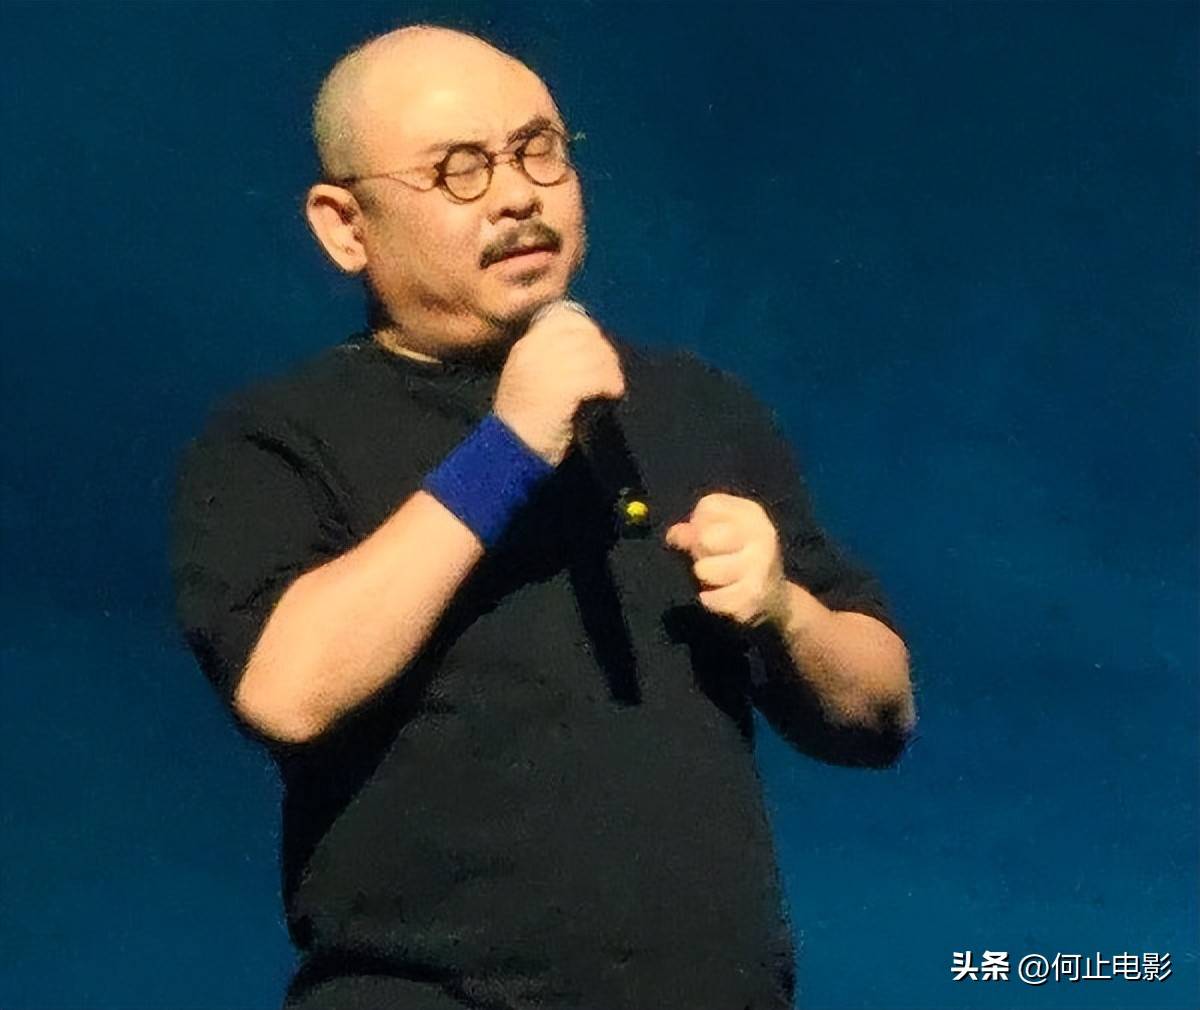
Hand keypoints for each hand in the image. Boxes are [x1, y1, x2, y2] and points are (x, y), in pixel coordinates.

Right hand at [493, 302, 624, 466]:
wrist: (510, 452)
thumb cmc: (525, 421)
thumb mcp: (529, 378)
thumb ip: (553, 358)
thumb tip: (590, 345)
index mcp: (526, 346)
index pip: (565, 318)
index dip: (588, 331)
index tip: (598, 351)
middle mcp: (534, 350)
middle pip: (584, 334)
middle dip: (604, 352)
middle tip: (611, 373)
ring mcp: (547, 367)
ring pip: (594, 354)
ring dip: (610, 371)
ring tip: (613, 387)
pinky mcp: (562, 387)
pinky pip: (597, 376)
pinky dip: (609, 384)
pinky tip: (612, 395)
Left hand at [664, 492, 791, 629]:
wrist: (774, 596)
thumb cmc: (738, 558)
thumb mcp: (720, 534)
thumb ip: (694, 530)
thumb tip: (674, 535)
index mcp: (751, 513)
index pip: (707, 507)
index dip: (697, 523)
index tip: (708, 536)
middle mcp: (761, 533)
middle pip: (704, 537)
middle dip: (699, 552)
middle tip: (714, 560)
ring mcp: (760, 564)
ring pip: (704, 569)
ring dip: (705, 578)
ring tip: (720, 579)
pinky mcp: (754, 594)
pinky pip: (712, 598)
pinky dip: (711, 600)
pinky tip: (723, 597)